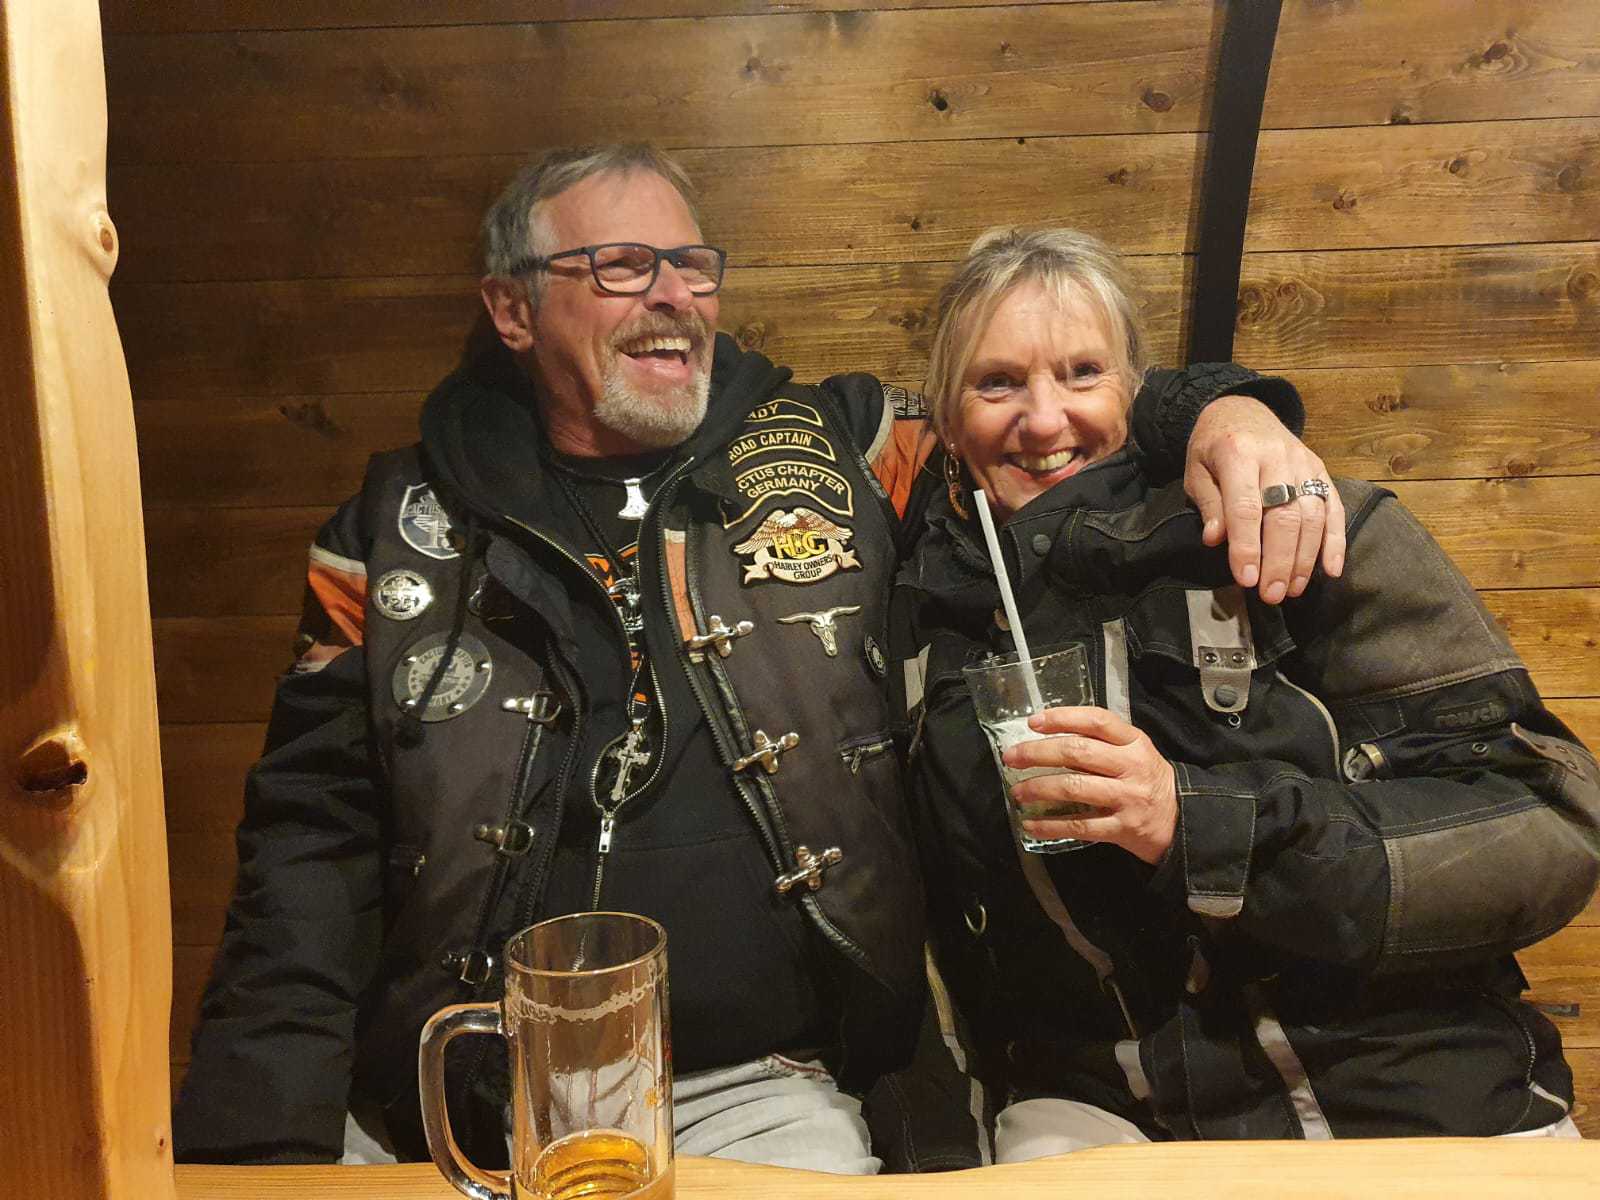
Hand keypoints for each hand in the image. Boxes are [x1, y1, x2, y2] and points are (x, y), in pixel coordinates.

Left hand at [1003, 706, 1176, 864]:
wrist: (1182, 821)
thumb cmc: (1146, 780)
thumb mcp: (1133, 753)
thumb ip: (1100, 744)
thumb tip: (1047, 740)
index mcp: (1134, 742)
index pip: (1097, 721)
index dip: (1063, 718)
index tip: (1033, 722)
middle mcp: (1132, 766)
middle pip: (1078, 753)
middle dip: (1038, 753)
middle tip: (1011, 757)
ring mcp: (1128, 798)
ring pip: (1075, 787)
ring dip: (1039, 789)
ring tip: (1018, 792)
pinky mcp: (1123, 829)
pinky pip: (1080, 826)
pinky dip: (1051, 826)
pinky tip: (1031, 824)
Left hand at [1184, 395, 1345, 604]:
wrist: (1241, 410)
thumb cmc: (1213, 446)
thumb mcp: (1196, 470)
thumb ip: (1209, 503)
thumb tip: (1216, 540)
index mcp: (1238, 453)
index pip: (1246, 506)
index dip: (1248, 546)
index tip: (1247, 579)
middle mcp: (1276, 457)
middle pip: (1285, 515)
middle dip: (1279, 560)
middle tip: (1271, 594)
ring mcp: (1303, 462)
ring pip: (1312, 515)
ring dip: (1304, 557)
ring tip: (1291, 589)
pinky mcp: (1321, 469)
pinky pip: (1333, 507)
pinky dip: (1335, 541)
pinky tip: (1330, 570)